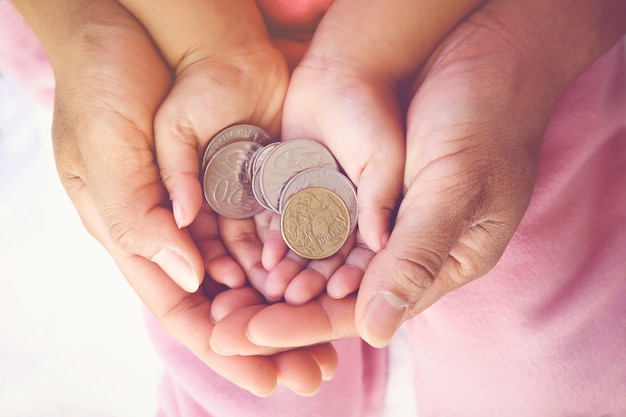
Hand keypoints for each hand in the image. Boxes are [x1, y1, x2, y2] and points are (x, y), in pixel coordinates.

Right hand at [12, 0, 336, 395]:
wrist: (148, 26)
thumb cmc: (106, 84)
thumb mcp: (104, 152)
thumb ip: (139, 218)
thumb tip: (186, 275)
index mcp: (138, 235)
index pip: (185, 311)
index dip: (227, 349)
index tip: (270, 382)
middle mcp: (181, 230)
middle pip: (230, 302)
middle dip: (272, 340)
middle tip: (317, 373)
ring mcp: (216, 204)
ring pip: (259, 269)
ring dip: (294, 305)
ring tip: (335, 336)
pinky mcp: (245, 175)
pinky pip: (275, 223)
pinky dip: (299, 253)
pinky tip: (330, 278)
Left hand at [213, 0, 625, 351]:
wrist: (482, 49)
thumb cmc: (485, 116)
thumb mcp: (455, 186)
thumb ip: (417, 254)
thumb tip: (375, 331)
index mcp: (447, 257)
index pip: (372, 307)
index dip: (309, 324)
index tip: (254, 336)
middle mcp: (412, 242)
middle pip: (343, 292)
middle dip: (285, 310)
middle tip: (228, 328)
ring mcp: (388, 212)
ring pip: (329, 257)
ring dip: (283, 274)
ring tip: (235, 291)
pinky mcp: (367, 182)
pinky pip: (322, 216)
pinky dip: (289, 231)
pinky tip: (255, 244)